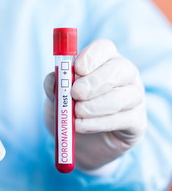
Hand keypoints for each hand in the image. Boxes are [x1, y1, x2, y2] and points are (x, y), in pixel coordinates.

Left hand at [44, 39, 146, 170]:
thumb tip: (55, 77)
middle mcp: (124, 75)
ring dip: (97, 105)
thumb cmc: (67, 110)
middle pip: (120, 69)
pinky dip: (100, 123)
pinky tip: (81, 126)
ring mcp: (134, 97)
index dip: (92, 56)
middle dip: (95, 81)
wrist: (77, 142)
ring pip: (125, 95)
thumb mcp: (54, 97)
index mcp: (103, 61)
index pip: (104, 48)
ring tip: (76, 113)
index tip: (77, 69)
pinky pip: (124, 119)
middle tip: (75, 93)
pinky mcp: (136, 122)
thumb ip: (53, 85)